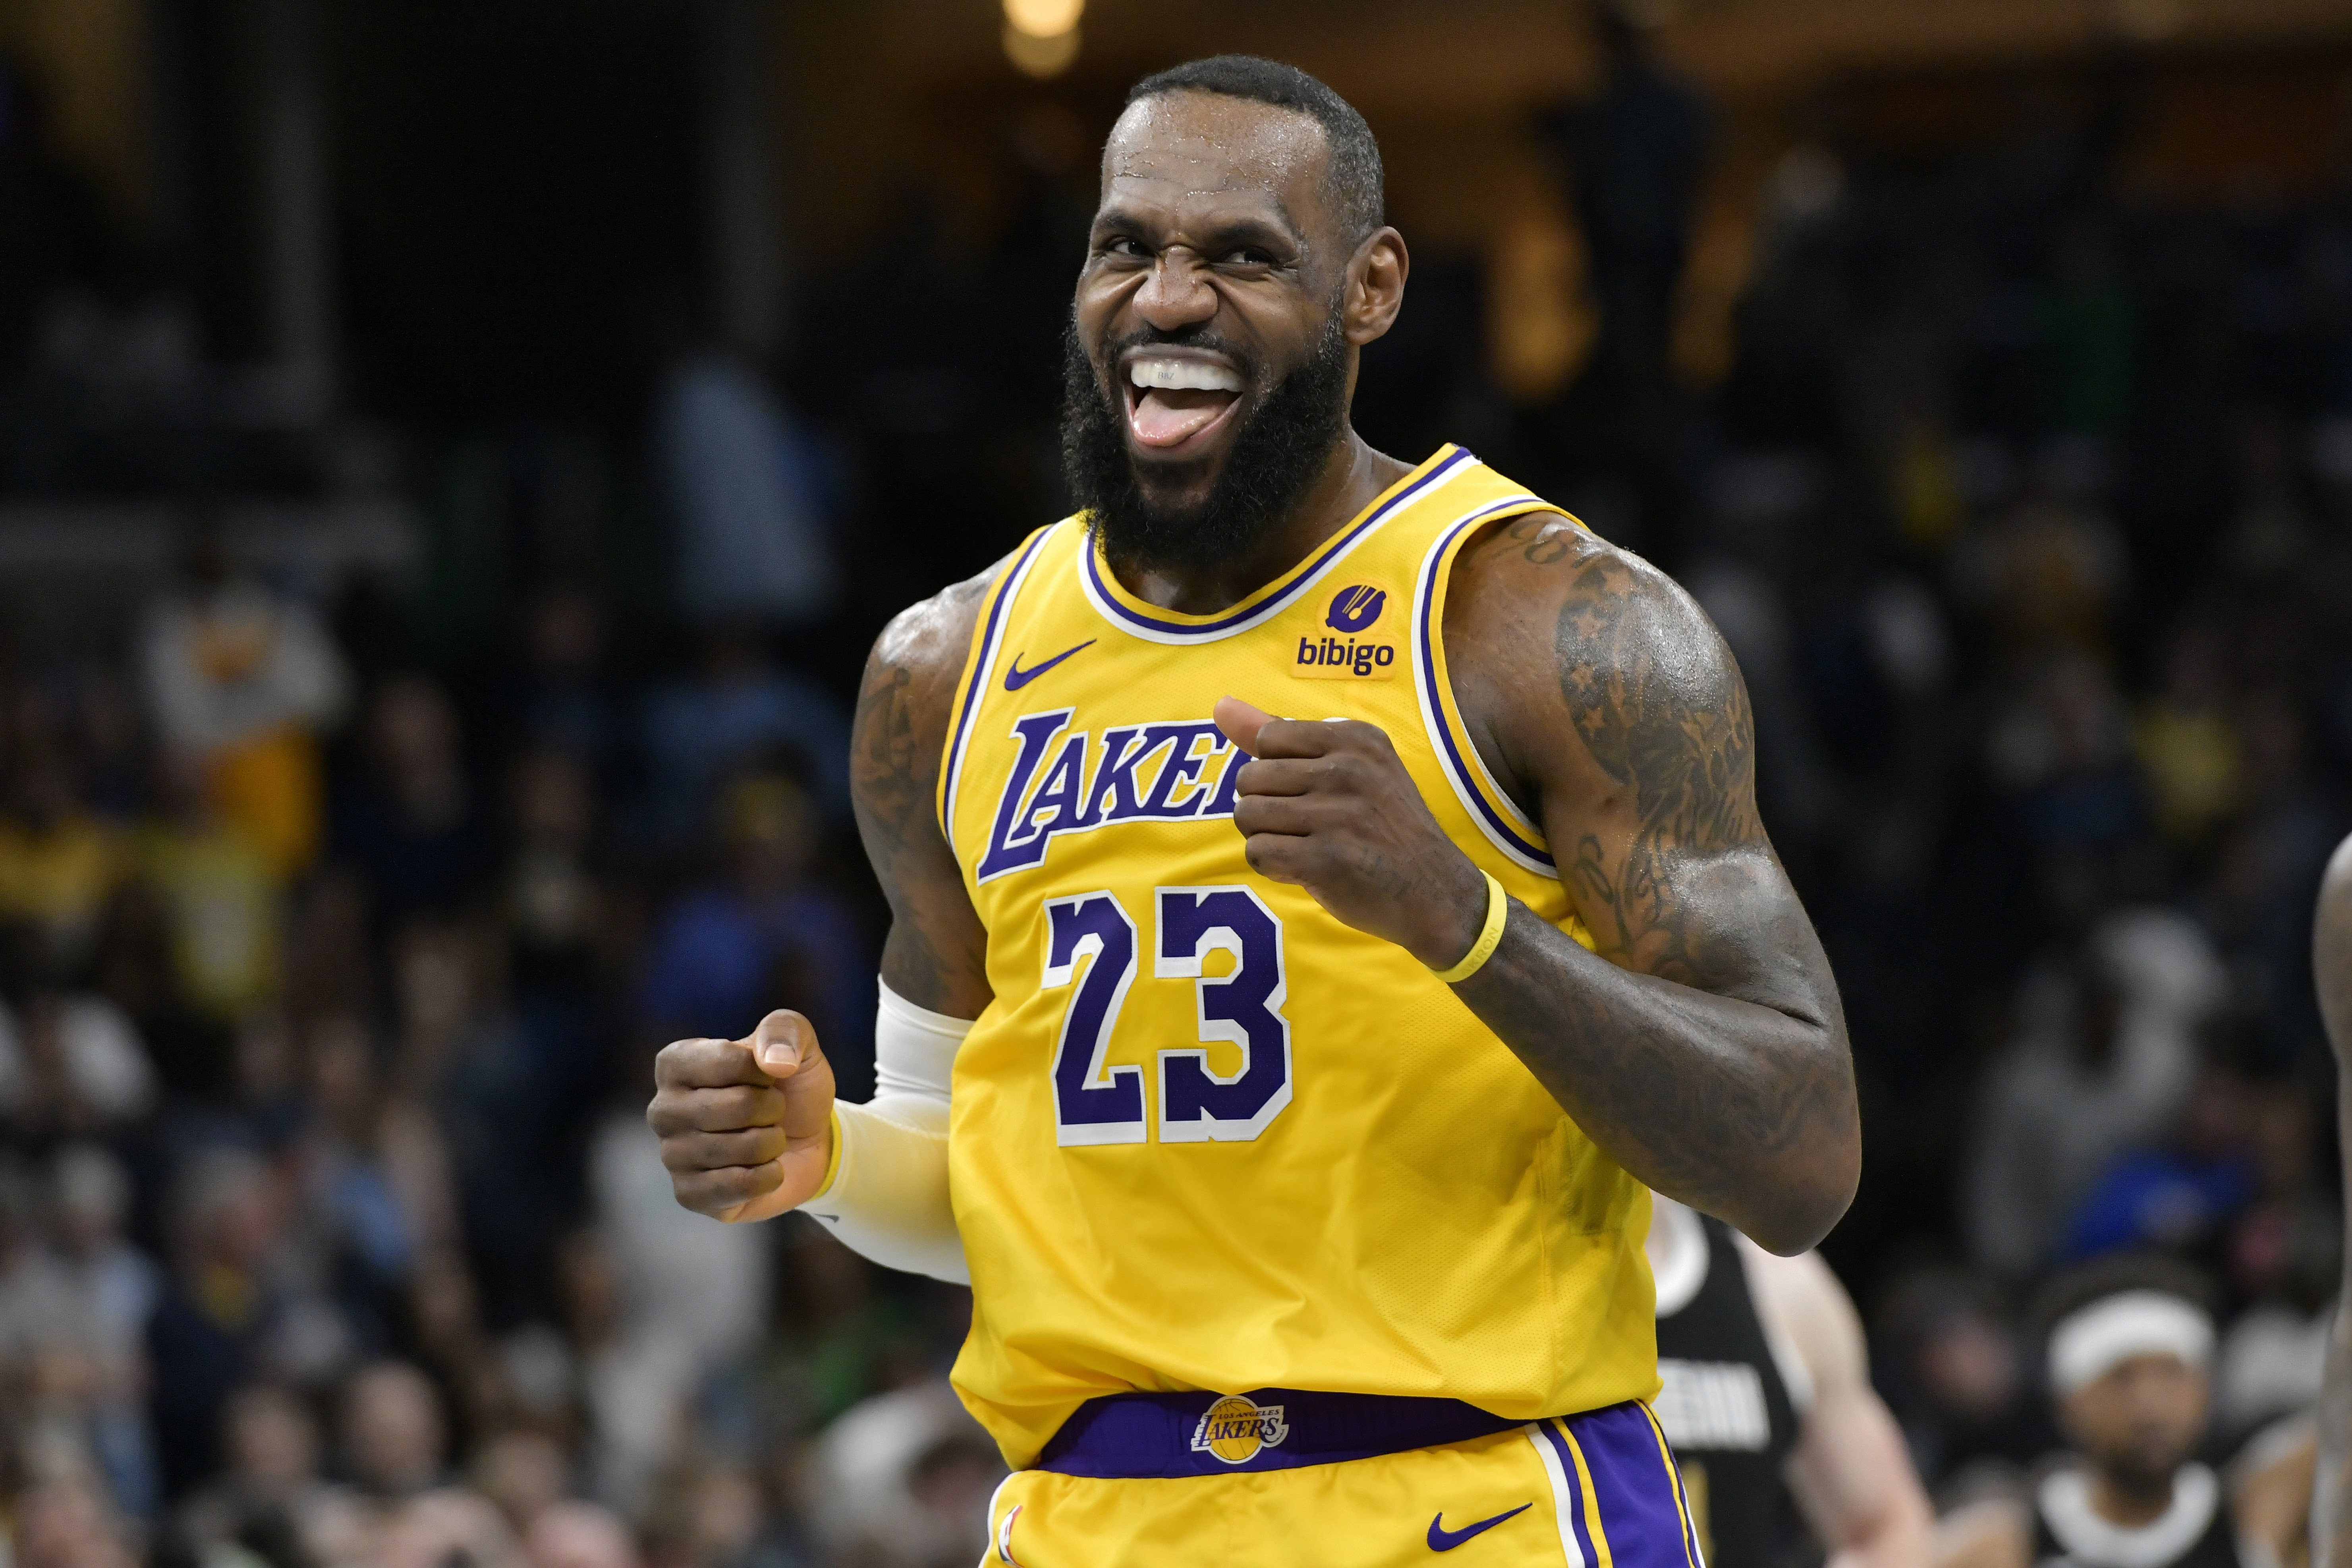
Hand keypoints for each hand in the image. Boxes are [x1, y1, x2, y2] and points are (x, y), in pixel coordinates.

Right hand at [647, 1010, 835, 1222]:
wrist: (807, 1142)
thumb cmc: (790, 1087)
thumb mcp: (797, 1043)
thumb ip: (785, 1030)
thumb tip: (775, 1063)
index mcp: (675, 1063)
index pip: (728, 1061)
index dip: (766, 1071)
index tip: (768, 1076)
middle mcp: (662, 1108)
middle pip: (739, 1106)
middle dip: (775, 1109)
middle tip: (772, 1112)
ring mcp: (671, 1155)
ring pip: (744, 1147)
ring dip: (773, 1143)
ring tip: (767, 1138)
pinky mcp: (689, 1194)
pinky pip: (740, 1185)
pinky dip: (769, 1176)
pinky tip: (764, 1169)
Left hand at [1213, 695, 1490, 969]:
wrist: (1436, 892)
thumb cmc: (1384, 826)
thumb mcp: (1352, 766)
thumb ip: (1282, 735)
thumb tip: (1220, 705)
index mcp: (1355, 738)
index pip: (1267, 739)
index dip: (1273, 772)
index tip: (1306, 793)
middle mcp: (1348, 769)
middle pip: (1249, 778)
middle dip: (1263, 807)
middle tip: (1302, 826)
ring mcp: (1337, 815)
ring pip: (1247, 815)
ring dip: (1263, 837)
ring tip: (1300, 845)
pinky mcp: (1326, 860)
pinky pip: (1257, 853)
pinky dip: (1272, 866)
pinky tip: (1302, 868)